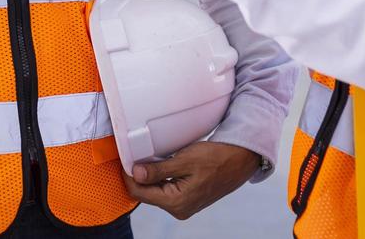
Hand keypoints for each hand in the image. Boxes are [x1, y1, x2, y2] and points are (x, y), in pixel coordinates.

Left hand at [125, 140, 260, 219]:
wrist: (240, 159)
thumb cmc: (216, 158)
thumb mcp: (184, 160)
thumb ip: (158, 170)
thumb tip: (136, 173)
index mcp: (177, 203)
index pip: (140, 193)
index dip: (129, 176)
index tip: (124, 159)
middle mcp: (179, 209)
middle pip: (146, 193)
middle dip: (138, 176)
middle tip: (133, 155)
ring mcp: (184, 205)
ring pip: (155, 191)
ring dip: (149, 176)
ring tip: (146, 158)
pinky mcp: (188, 198)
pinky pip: (166, 189)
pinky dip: (159, 177)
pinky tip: (159, 164)